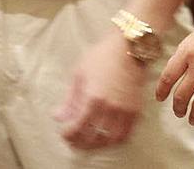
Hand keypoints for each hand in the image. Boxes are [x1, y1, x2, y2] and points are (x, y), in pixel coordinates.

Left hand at [54, 32, 145, 148]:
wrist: (128, 48)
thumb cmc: (101, 56)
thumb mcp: (79, 74)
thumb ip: (69, 99)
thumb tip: (58, 117)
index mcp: (93, 98)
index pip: (78, 127)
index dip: (69, 134)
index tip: (64, 134)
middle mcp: (110, 108)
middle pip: (94, 137)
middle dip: (81, 143)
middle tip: (74, 141)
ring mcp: (125, 111)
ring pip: (111, 140)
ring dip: (98, 145)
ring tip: (89, 142)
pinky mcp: (135, 111)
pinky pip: (126, 134)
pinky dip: (114, 140)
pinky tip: (106, 137)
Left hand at [155, 1, 193, 128]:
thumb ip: (189, 50)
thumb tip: (180, 65)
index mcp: (187, 50)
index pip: (168, 77)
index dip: (162, 91)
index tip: (160, 98)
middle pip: (181, 95)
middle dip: (177, 107)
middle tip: (177, 112)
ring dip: (193, 115)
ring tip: (191, 120)